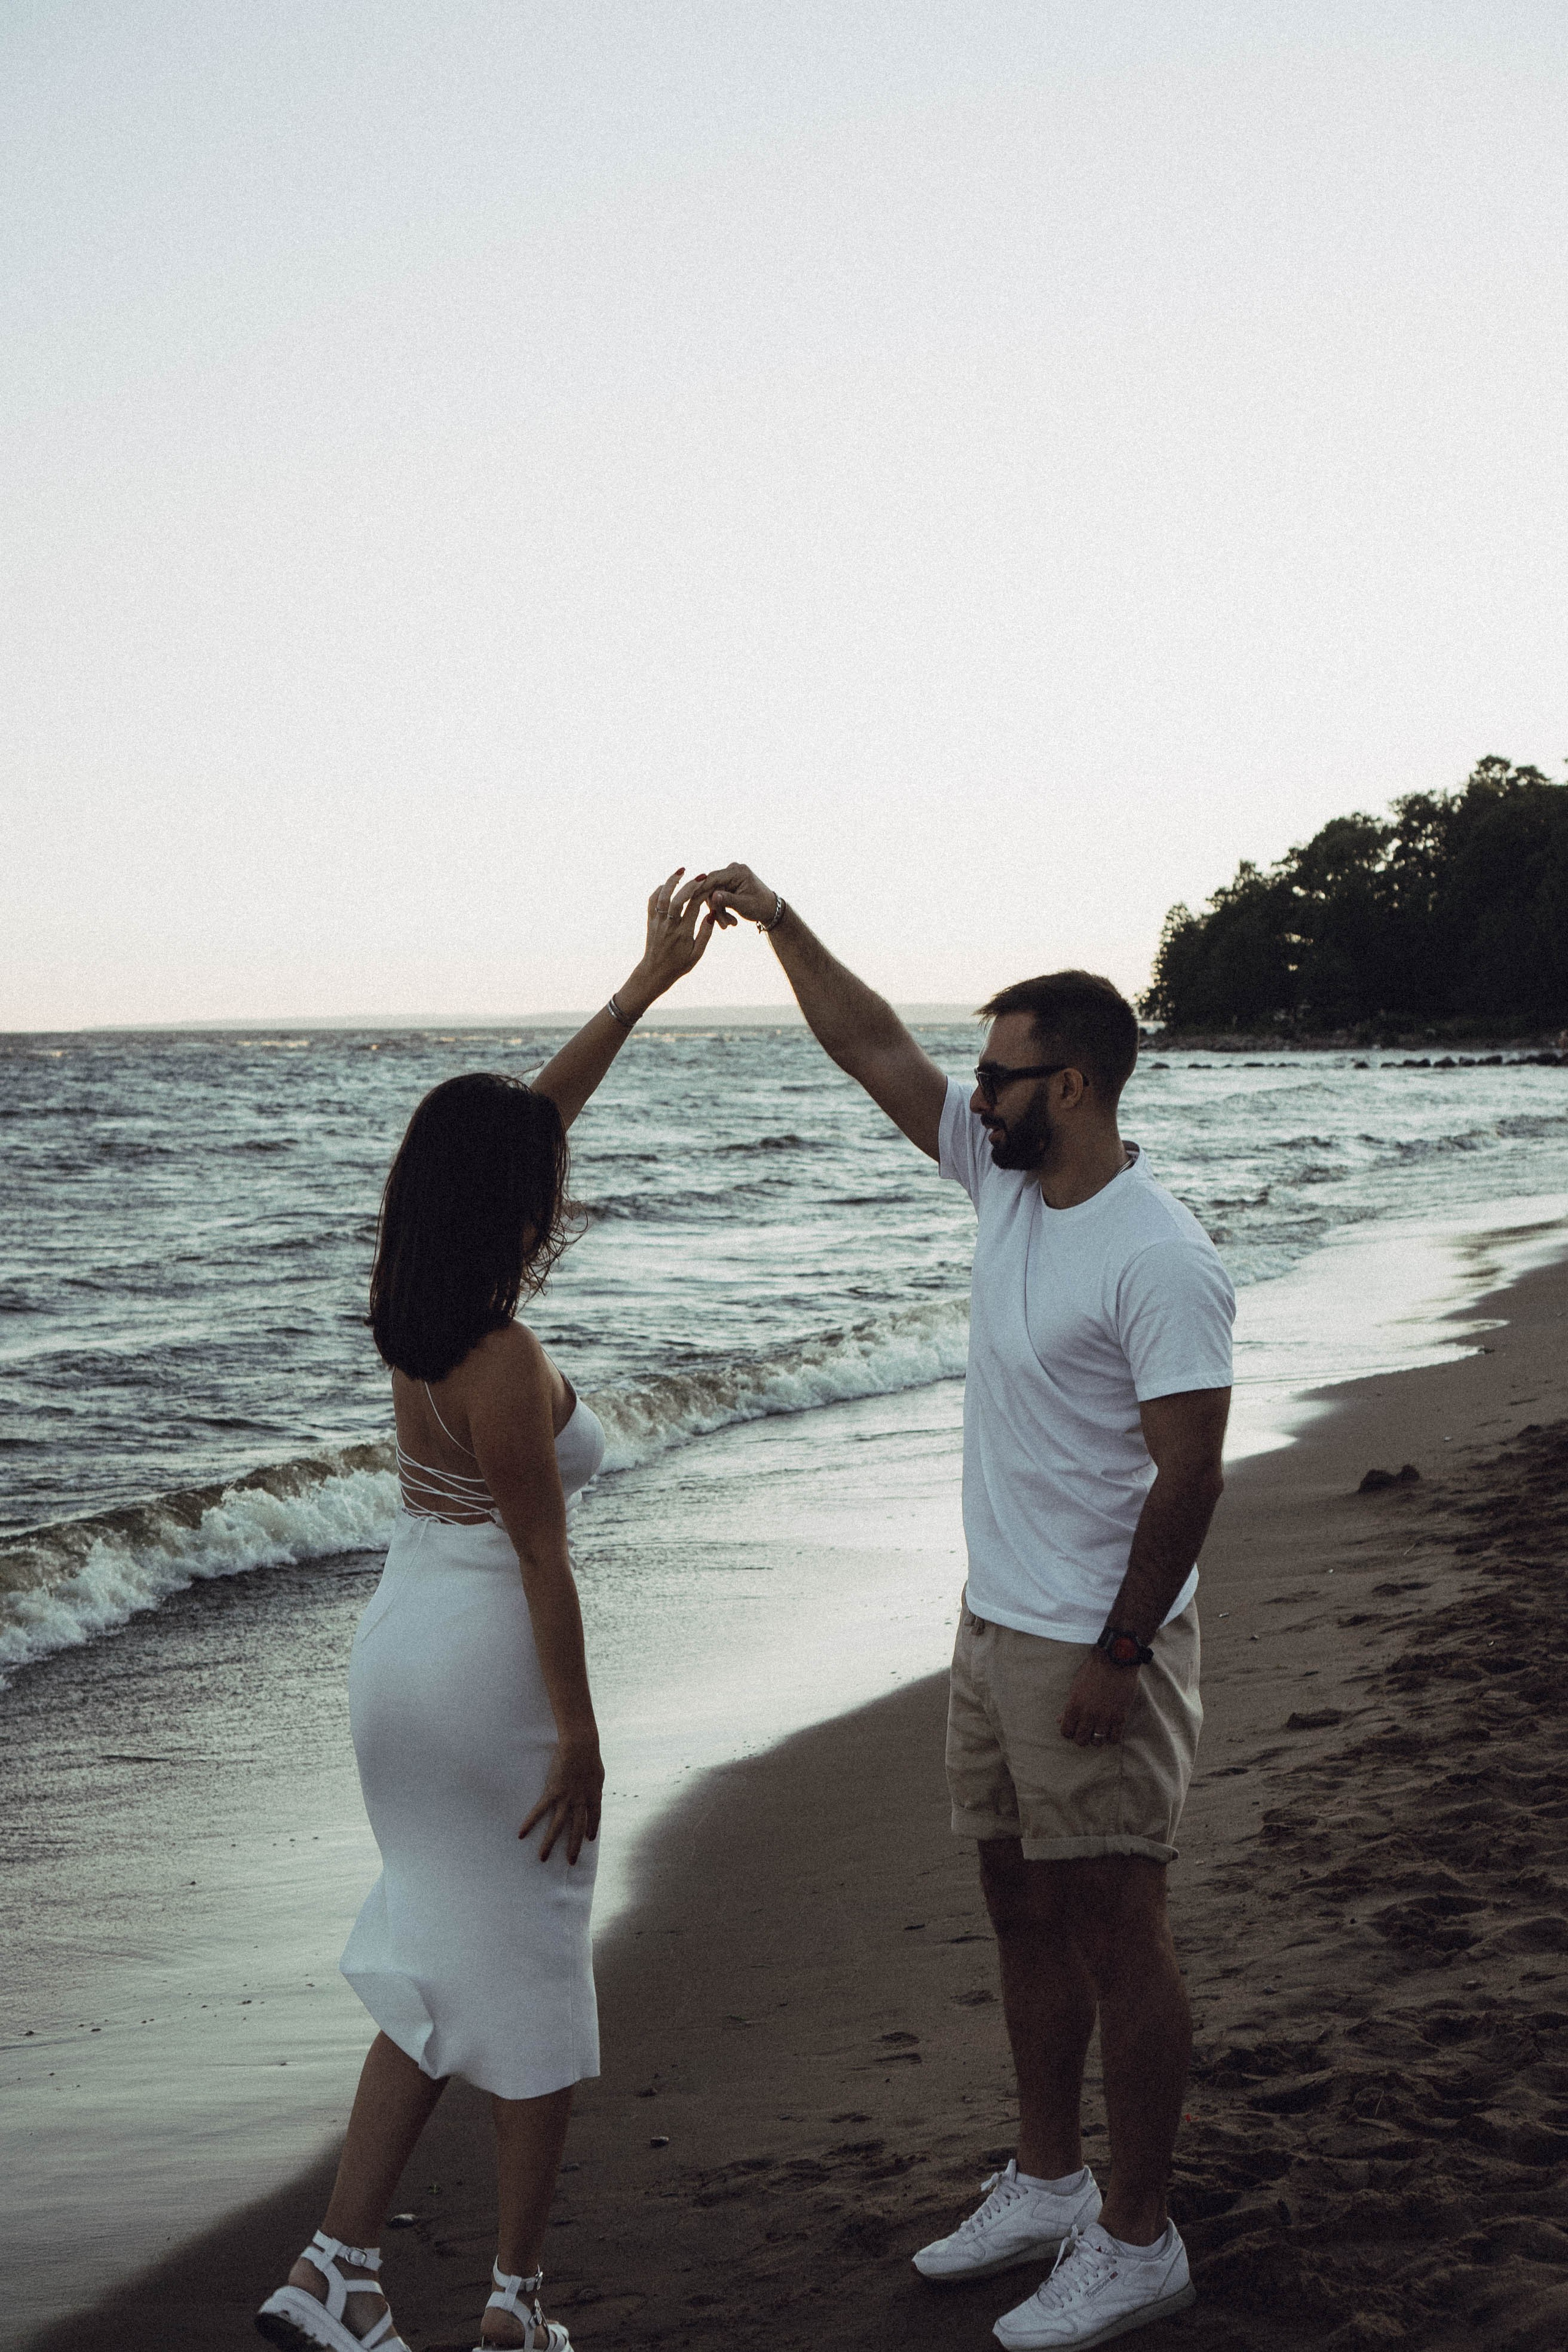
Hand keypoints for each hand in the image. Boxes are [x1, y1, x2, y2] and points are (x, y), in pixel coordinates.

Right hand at [519, 1734, 604, 1863]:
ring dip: (550, 1843)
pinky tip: (521, 1833)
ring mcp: (565, 1799)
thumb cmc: (590, 1756)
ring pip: (558, 1826)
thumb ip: (594, 1784)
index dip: (592, 1828)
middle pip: (577, 1829)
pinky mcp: (552, 1793)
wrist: (580, 1747)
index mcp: (594, 1796)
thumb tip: (594, 1787)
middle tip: (571, 1862)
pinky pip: (539, 1811)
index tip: (590, 1838)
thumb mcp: (597, 1773)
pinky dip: (530, 1822)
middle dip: (574, 1847)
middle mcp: (580, 1803)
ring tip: (543, 1858)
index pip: (594, 1817)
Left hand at [620, 868, 716, 1011]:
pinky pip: (652, 901)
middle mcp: (669, 926)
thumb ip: (705, 934)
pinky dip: (659, 890)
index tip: (711, 885)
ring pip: (662, 897)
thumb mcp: (697, 954)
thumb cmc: (679, 965)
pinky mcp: (650, 921)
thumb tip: (710, 914)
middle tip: (701, 875)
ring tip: (681, 870)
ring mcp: (658, 922)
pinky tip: (667, 884)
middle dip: (689, 885)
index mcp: (683, 934)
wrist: (655, 972)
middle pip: (678, 900)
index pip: (693, 908)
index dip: (702, 894)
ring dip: (671, 882)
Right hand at [697, 862, 775, 929]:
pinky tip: (729, 921)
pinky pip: (718, 895)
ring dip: (719, 911)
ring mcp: (730, 876)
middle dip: (716, 907)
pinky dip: (722, 909)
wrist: (771, 909)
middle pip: (712, 888)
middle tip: (723, 925)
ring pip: (713, 893)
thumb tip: (712, 896)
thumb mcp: (745, 905)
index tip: (692, 901)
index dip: (701, 889)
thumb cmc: (761, 907)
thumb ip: (728, 900)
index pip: (713, 878)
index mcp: (738, 871)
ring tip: (729, 925)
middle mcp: (732, 870)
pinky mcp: (728, 883)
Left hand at [1059, 1653, 1140, 1747]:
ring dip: (1098, 1738)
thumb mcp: (1076, 1686)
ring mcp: (1104, 1717)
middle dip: (1083, 1737)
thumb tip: (1058, 1720)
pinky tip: (1112, 1729)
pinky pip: (1115, 1738)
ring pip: (1097, 1742)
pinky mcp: (1120, 1717)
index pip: (1066, 1732)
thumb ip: (1068, 1706)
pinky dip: (1112, 1737)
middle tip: (1088, 1730)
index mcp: (1074, 1706)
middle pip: (1081, 1741)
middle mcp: (1087, 1715)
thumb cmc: (1093, 1670)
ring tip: (1100, 1730)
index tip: (1075, 1727)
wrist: (1115, 1659)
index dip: (1070, 1731)